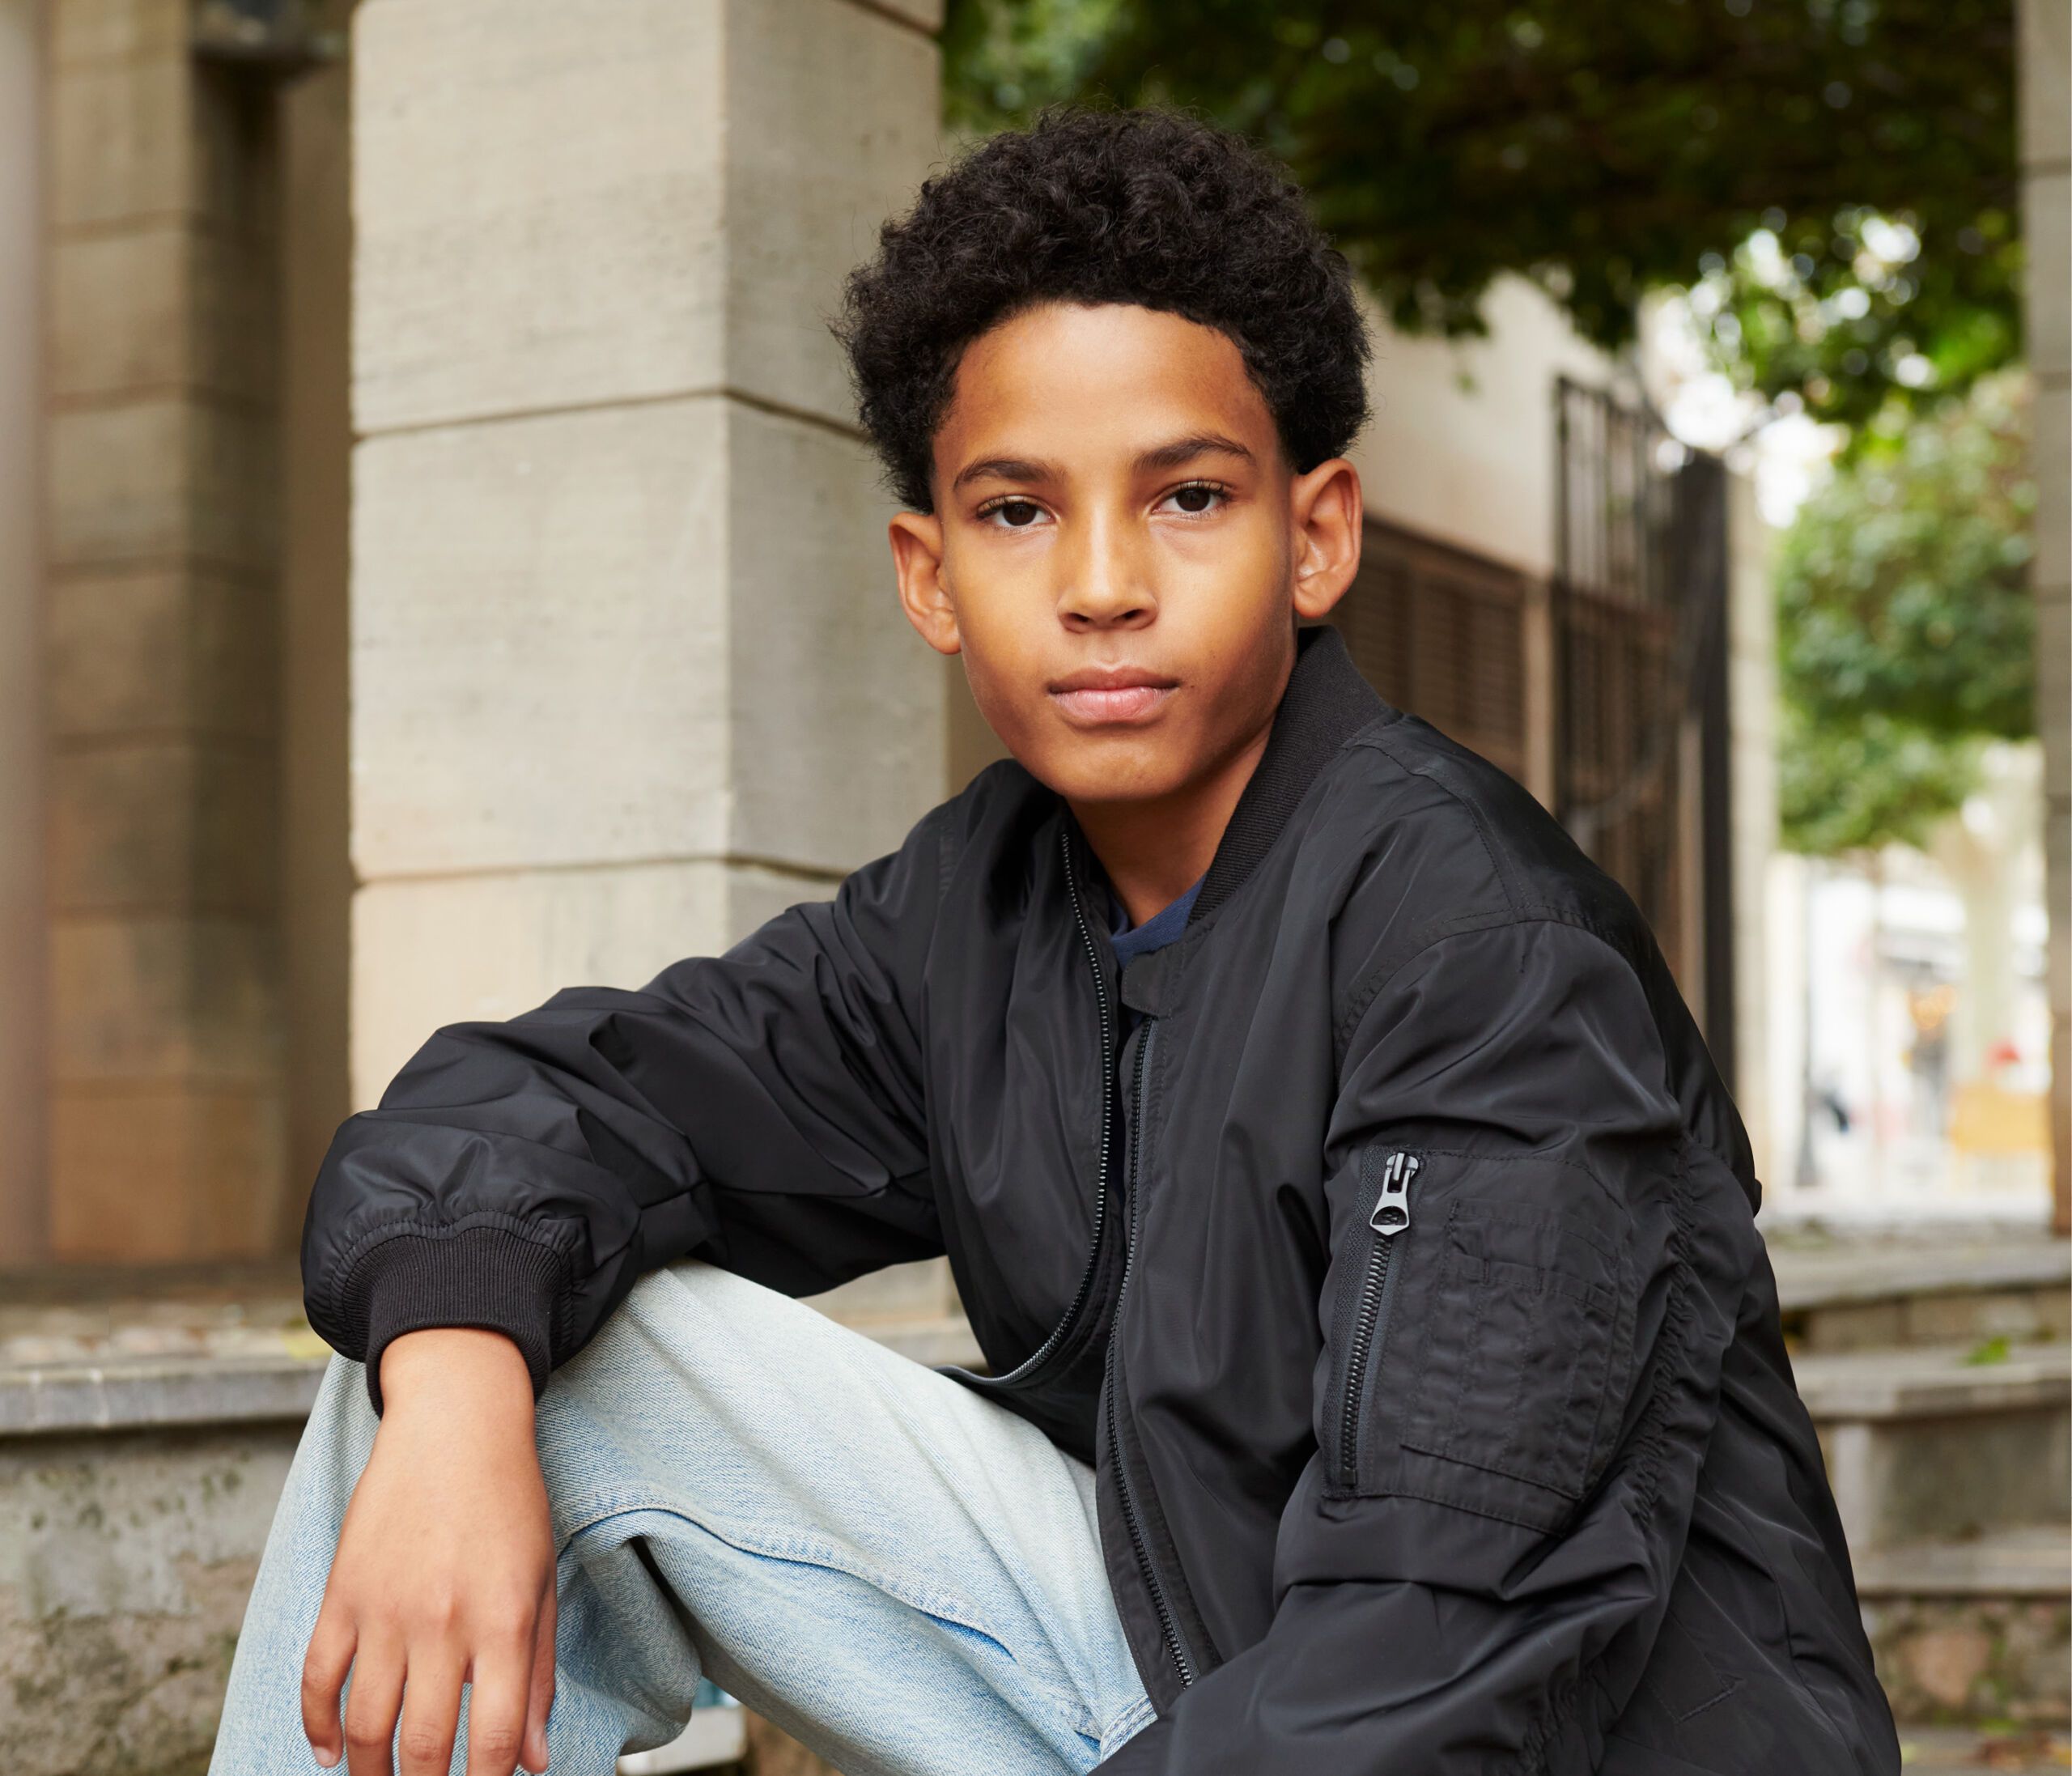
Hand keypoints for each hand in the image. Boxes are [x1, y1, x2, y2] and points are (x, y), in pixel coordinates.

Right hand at [302, 1328, 557, 1774]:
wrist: (455, 1425)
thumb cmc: (511, 1504)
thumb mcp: (543, 1583)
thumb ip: (538, 1676)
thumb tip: (533, 1760)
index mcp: (503, 1621)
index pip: (489, 1742)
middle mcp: (442, 1622)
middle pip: (423, 1747)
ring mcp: (385, 1609)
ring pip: (364, 1726)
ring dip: (369, 1773)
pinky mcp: (342, 1593)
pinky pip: (316, 1678)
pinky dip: (317, 1726)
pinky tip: (330, 1752)